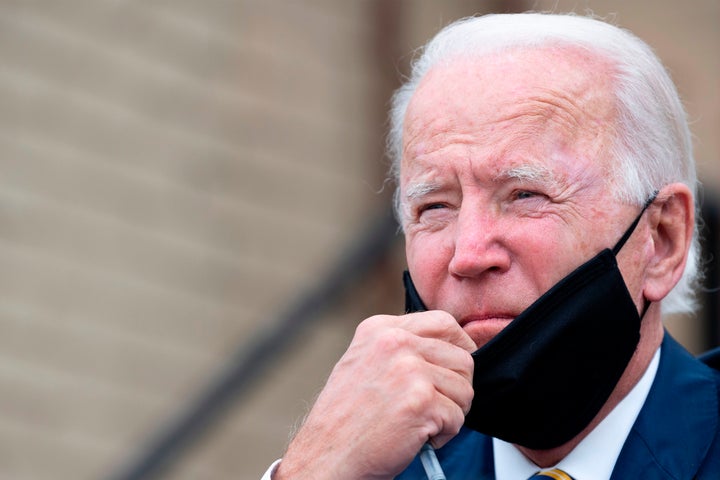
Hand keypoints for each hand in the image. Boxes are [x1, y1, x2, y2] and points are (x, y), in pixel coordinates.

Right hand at [274, 311, 474, 479]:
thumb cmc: (346, 417)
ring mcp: (409, 369)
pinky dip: (444, 434)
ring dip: (451, 413)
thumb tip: (453, 346)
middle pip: (462, 358)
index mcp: (381, 328)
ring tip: (421, 422)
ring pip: (464, 389)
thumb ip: (402, 348)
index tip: (453, 371)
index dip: (459, 349)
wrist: (327, 454)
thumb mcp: (366, 362)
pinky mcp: (421, 401)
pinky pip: (458, 417)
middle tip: (435, 407)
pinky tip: (416, 437)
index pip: (444, 323)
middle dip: (456, 388)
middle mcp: (395, 342)